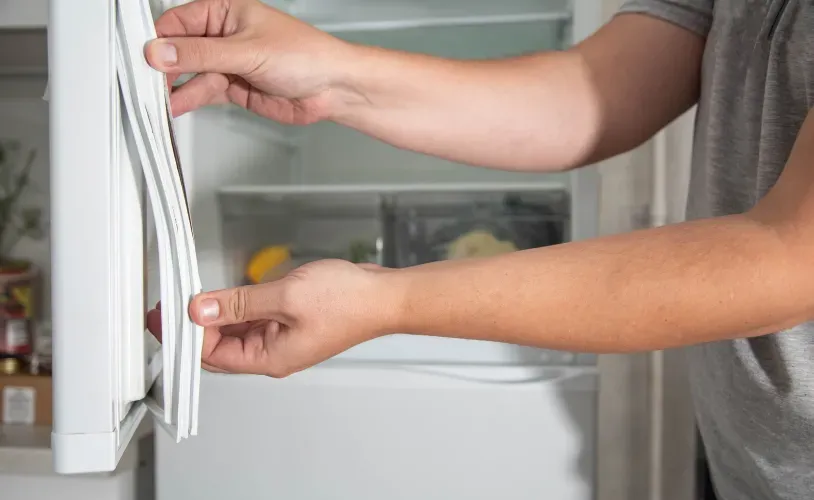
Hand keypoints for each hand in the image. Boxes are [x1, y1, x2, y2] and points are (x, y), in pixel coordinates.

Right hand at [144, 0, 356, 121]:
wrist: (332, 88)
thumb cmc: (306, 56)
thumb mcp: (247, 51)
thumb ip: (202, 54)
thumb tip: (162, 52)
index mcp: (225, 11)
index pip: (178, 22)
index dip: (159, 40)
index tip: (143, 58)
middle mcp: (223, 36)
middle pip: (180, 50)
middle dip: (163, 66)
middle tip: (146, 81)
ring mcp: (227, 63)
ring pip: (189, 74)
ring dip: (173, 87)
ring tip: (155, 99)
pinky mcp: (233, 87)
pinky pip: (202, 92)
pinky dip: (187, 100)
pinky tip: (173, 105)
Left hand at [146, 260, 402, 376]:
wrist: (384, 296)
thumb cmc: (349, 302)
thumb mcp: (284, 296)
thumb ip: (238, 303)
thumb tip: (201, 310)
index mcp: (270, 357)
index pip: (213, 354)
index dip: (187, 335)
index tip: (168, 315)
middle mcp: (274, 353)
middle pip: (221, 346)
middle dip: (195, 326)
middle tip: (172, 305)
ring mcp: (283, 338)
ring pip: (236, 331)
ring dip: (216, 314)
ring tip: (195, 297)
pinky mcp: (291, 322)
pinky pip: (255, 319)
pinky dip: (237, 307)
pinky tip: (226, 295)